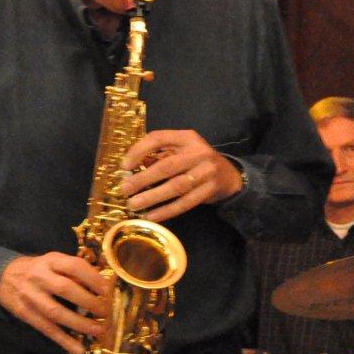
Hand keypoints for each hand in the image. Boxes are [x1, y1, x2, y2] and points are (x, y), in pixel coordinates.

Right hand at [0, 253, 107, 353]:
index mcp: (51, 260)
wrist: (3, 276)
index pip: (74, 266)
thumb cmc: (40, 270)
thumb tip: (104, 288)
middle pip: (65, 289)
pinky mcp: (24, 313)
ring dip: (80, 324)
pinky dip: (64, 340)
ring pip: (56, 312)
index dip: (93, 278)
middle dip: (89, 302)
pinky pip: (46, 328)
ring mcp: (30, 296)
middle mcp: (39, 276)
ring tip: (99, 331)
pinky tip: (78, 350)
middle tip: (107, 312)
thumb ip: (75, 272)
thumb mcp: (55, 262)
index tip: (109, 291)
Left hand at [121, 129, 244, 220]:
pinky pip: (185, 203)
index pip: (158, 138)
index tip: (124, 166)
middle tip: (125, 189)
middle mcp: (198, 152)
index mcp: (187, 137)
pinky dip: (167, 211)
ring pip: (176, 187)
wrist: (229, 175)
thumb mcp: (181, 150)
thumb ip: (160, 155)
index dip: (138, 150)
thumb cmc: (196, 161)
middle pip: (167, 166)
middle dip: (143, 179)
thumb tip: (131, 168)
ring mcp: (207, 172)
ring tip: (134, 205)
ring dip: (152, 197)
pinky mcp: (210, 190)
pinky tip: (152, 216)